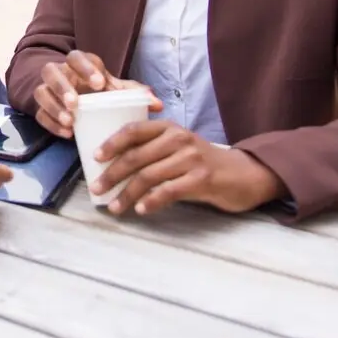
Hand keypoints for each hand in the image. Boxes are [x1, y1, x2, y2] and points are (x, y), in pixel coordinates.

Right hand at [32, 50, 162, 137]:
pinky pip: (39, 114)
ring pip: (41, 93)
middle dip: (62, 87)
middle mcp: (59, 73)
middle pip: (51, 72)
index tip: (99, 84)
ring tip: (70, 121)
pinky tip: (66, 133)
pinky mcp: (41, 108)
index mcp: (78, 63)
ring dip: (53, 107)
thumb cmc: (98, 90)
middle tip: (76, 103)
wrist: (73, 94)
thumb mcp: (114, 88)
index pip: (76, 57)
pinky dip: (51, 123)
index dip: (85, 68)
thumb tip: (157, 104)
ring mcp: (47, 90)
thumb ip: (133, 93)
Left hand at [93, 121, 285, 215]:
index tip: (95, 157)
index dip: (112, 143)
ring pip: (148, 176)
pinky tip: (141, 210)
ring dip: (127, 194)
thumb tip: (114, 167)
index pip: (134, 130)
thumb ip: (152, 151)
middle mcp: (178, 139)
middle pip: (136, 156)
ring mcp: (191, 158)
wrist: (243, 174)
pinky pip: (169, 191)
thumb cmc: (202, 163)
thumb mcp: (178, 148)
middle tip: (97, 188)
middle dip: (112, 174)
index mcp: (169, 128)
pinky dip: (151, 201)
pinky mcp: (202, 179)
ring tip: (114, 207)